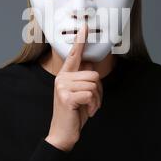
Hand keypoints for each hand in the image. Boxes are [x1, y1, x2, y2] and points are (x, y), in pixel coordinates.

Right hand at [45, 23, 102, 151]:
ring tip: (88, 107)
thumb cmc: (74, 113)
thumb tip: (91, 64)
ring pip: (93, 84)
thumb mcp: (80, 94)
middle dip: (98, 90)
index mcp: (64, 75)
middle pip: (93, 74)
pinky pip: (90, 94)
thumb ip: (83, 79)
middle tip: (91, 102)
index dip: (80, 40)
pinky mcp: (66, 96)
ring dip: (97, 99)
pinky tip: (87, 112)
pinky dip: (94, 105)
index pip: (74, 55)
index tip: (84, 27)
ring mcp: (62, 87)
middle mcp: (61, 78)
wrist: (62, 133)